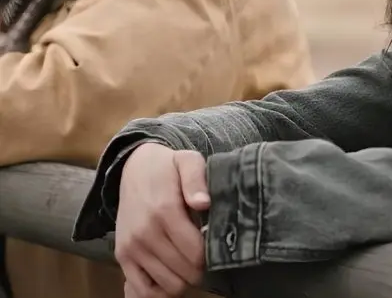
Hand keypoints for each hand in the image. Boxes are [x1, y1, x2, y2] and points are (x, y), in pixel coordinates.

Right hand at [114, 143, 210, 297]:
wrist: (133, 169)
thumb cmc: (168, 168)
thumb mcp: (188, 161)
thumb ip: (196, 179)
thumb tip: (203, 203)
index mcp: (164, 211)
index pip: (196, 253)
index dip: (212, 255)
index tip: (216, 245)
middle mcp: (145, 234)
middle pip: (185, 273)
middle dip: (201, 268)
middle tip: (206, 255)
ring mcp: (131, 248)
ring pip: (168, 286)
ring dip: (184, 279)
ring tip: (190, 263)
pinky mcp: (122, 256)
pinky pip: (142, 290)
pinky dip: (160, 290)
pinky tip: (172, 275)